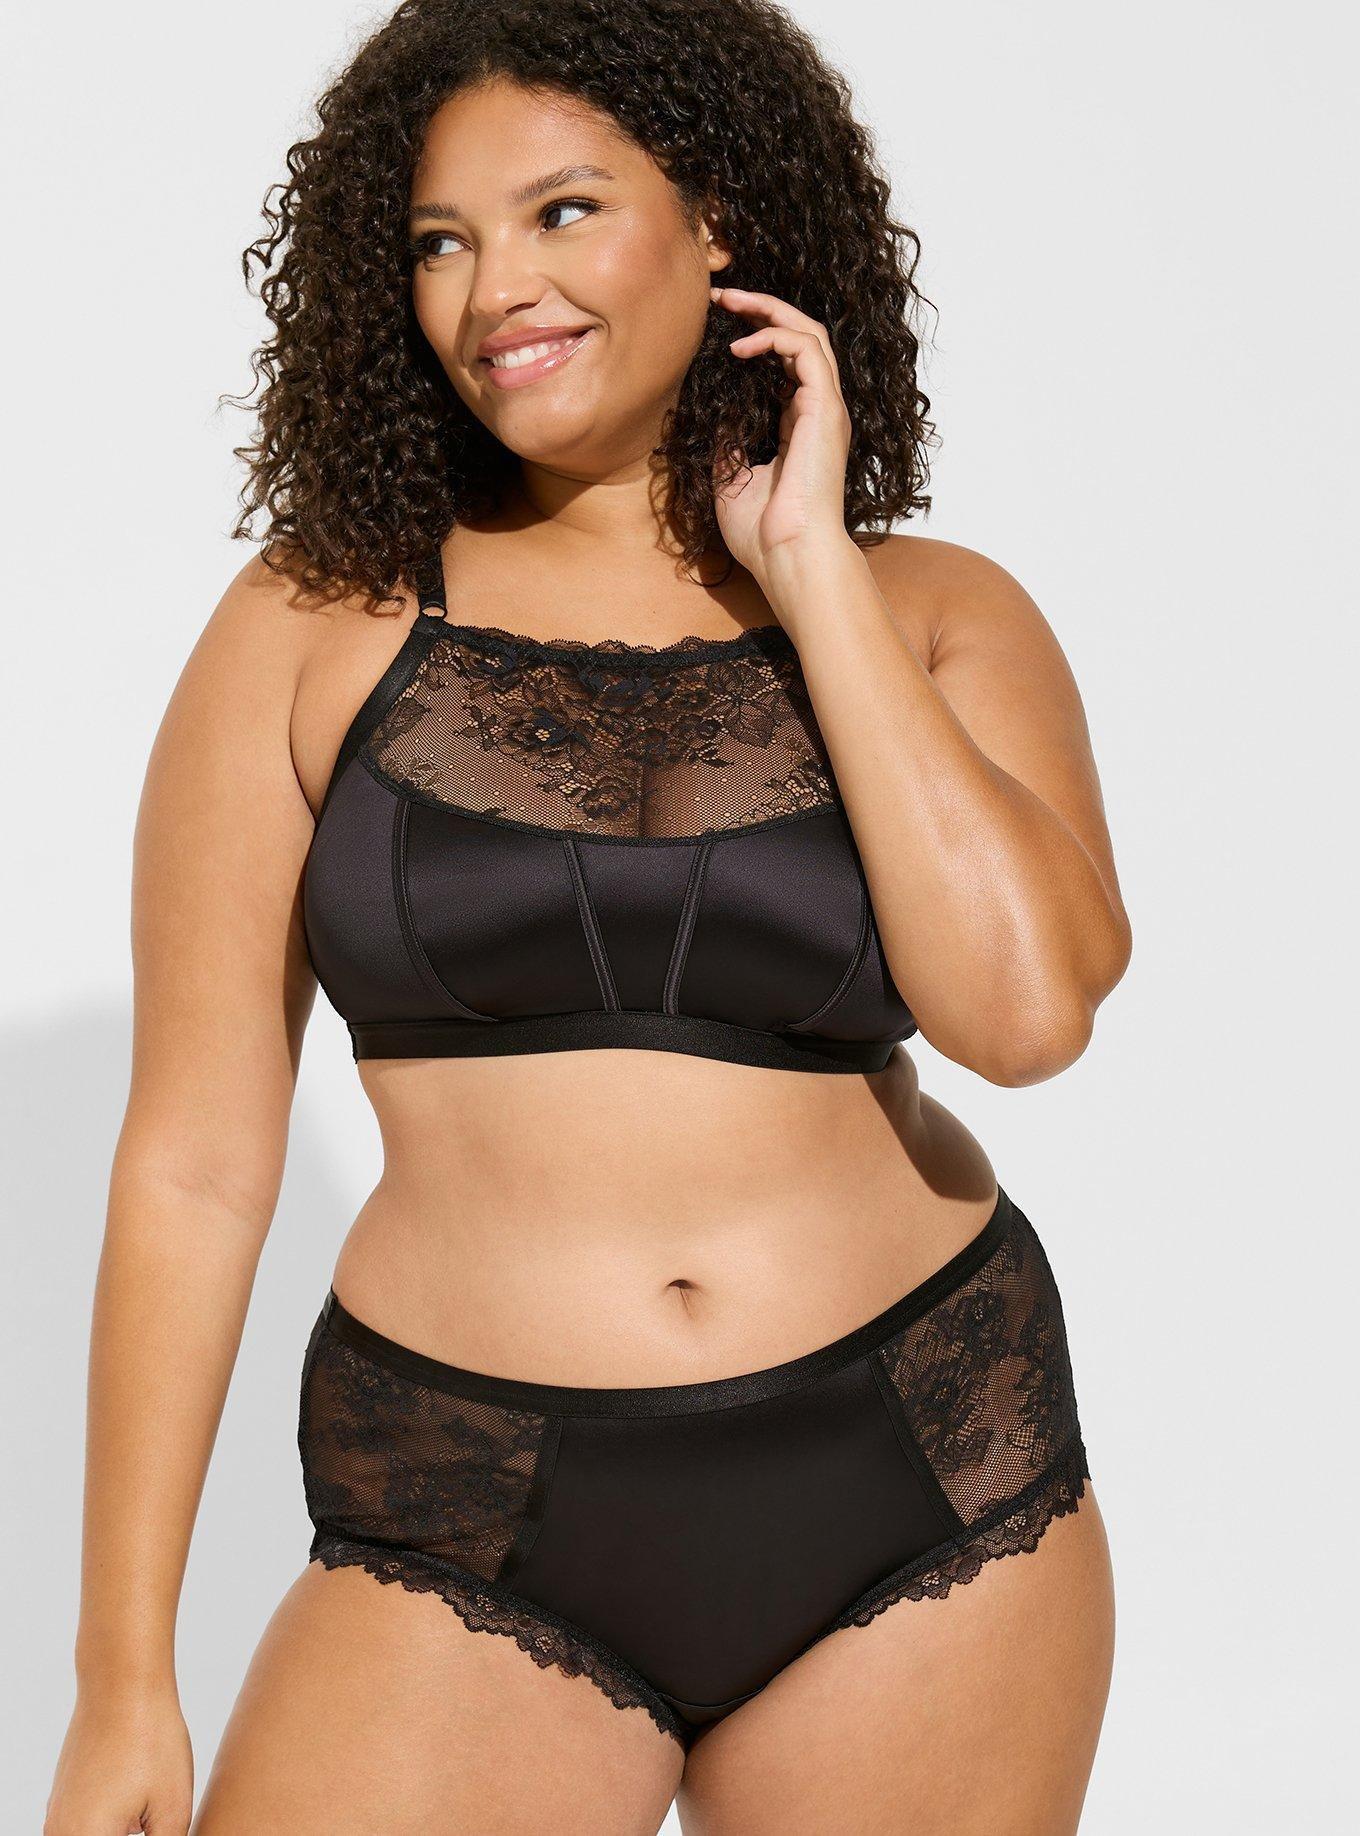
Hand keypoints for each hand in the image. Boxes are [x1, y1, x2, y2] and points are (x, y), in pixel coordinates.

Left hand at [709, 285, 854, 596]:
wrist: (788, 556)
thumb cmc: (763, 532)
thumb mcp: (731, 476)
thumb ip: (728, 440)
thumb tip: (714, 412)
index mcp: (799, 428)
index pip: (785, 365)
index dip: (755, 337)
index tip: (717, 326)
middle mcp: (817, 413)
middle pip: (801, 339)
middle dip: (762, 309)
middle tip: (722, 297)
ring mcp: (826, 409)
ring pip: (810, 333)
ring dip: (769, 310)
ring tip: (730, 302)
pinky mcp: (826, 409)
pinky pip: (807, 350)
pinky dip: (775, 336)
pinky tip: (741, 345)